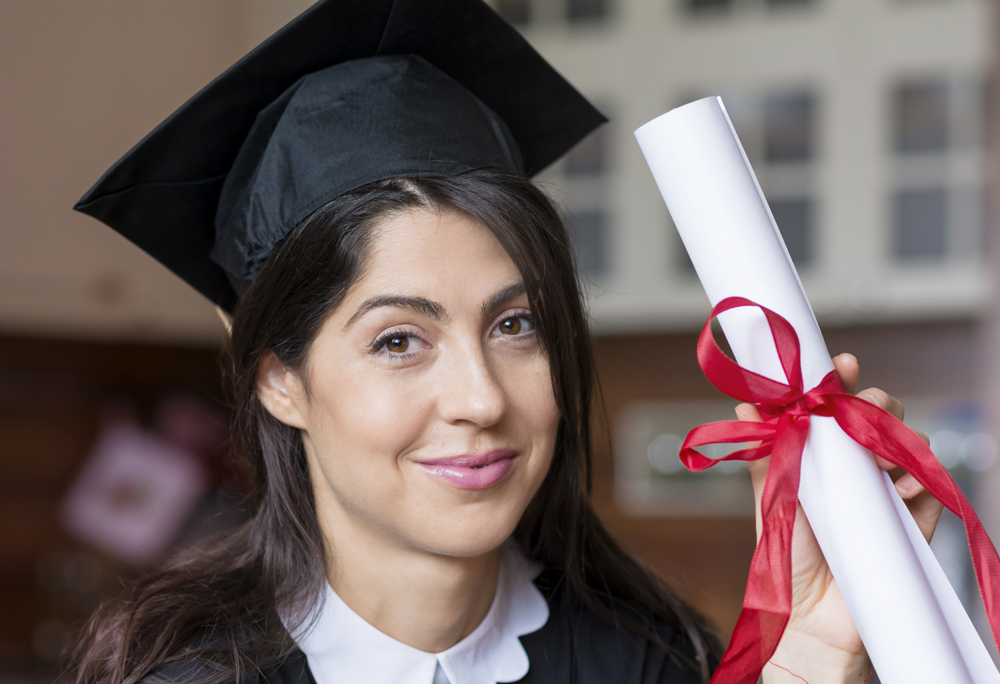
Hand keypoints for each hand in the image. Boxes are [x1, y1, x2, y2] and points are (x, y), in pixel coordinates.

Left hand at [740, 353, 944, 683]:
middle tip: (856, 411)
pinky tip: (896, 487)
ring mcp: (888, 487)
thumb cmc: (788, 556)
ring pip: (905, 438)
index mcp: (821, 453)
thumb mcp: (771, 499)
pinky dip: (916, 476)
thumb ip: (766, 452)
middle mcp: (856, 465)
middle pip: (877, 411)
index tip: (840, 364)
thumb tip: (744, 407)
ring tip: (870, 462)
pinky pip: (929, 480)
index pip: (835, 404)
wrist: (812, 616)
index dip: (840, 379)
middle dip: (872, 400)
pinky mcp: (916, 516)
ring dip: (891, 438)